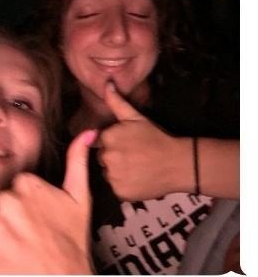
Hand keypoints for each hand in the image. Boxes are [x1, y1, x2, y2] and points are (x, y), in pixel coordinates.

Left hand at [0, 129, 96, 274]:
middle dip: (11, 222)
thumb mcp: (80, 200)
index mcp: (27, 185)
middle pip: (0, 207)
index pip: (16, 189)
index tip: (37, 221)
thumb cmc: (71, 246)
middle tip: (29, 239)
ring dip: (0, 241)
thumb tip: (86, 134)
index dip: (27, 208)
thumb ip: (78, 161)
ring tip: (20, 252)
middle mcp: (7, 203)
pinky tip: (9, 264)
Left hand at [97, 82, 190, 199]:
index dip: (115, 141)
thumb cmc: (155, 138)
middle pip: (102, 157)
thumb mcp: (135, 117)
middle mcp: (107, 157)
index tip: (129, 143)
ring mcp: (113, 176)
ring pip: (107, 172)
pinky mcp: (119, 192)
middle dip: (114, 155)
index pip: (101, 140)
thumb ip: (116, 101)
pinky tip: (136, 178)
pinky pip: (115, 187)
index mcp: (108, 137)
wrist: (176, 163)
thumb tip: (106, 83)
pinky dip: (123, 184)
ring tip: (136, 166)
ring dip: (117, 170)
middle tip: (134, 154)